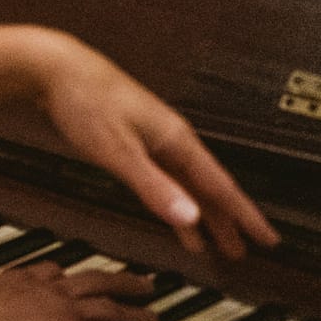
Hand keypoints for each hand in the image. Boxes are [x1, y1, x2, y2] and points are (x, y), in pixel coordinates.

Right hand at [0, 258, 157, 320]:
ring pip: (108, 306)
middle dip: (120, 282)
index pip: (51, 271)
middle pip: (93, 281)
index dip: (66, 275)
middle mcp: (48, 291)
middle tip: (141, 283)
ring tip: (152, 316)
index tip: (73, 277)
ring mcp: (63, 312)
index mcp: (20, 280)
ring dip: (134, 311)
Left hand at [33, 35, 278, 257]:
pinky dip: (173, 198)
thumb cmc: (86, 100)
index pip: (221, 186)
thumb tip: (189, 217)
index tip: (266, 238)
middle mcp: (171, 139)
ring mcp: (151, 139)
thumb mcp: (118, 151)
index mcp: (176, 141)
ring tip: (211, 244)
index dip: (244, 216)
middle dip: (226, 221)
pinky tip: (171, 210)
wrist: (53, 69)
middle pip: (207, 187)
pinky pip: (164, 177)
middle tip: (241, 251)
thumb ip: (153, 186)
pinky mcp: (131, 140)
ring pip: (186, 184)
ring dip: (199, 214)